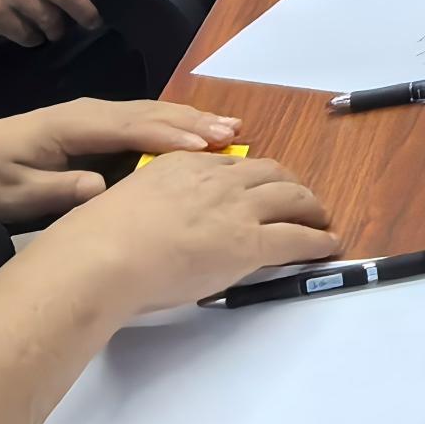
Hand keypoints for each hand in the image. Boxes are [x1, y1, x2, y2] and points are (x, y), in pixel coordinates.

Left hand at [0, 99, 248, 225]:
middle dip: (193, 122)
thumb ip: (57, 190)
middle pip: (150, 113)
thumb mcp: (16, 194)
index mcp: (73, 126)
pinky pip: (146, 118)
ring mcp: (98, 113)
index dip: (166, 136)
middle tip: (233, 133)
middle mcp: (92, 112)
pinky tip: (201, 130)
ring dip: (192, 118)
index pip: (128, 128)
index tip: (202, 146)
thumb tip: (99, 186)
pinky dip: (178, 121)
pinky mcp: (102, 122)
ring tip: (231, 128)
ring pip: (153, 112)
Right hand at [35, 146, 340, 317]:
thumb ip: (149, 208)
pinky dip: (317, 240)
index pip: (230, 165)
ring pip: (290, 197)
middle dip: (288, 184)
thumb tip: (155, 228)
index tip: (258, 186)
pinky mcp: (250, 242)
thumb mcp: (125, 205)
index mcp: (180, 165)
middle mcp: (214, 179)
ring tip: (320, 219)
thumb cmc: (96, 243)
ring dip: (310, 207)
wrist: (103, 258)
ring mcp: (236, 208)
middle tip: (299, 199)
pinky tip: (328, 245)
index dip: (251, 177)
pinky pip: (296, 237)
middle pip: (268, 172)